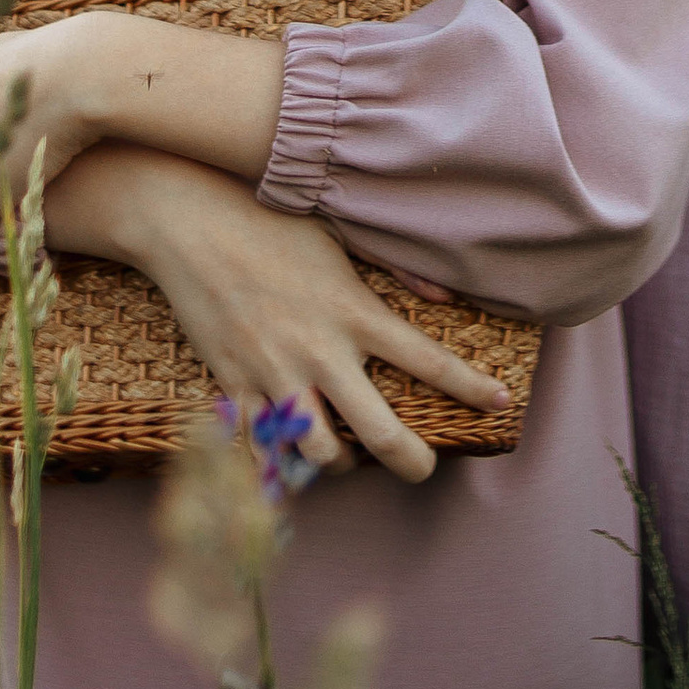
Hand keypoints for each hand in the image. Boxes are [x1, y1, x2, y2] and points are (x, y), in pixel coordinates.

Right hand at [79, 150, 511, 483]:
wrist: (187, 221)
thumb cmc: (267, 219)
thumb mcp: (338, 233)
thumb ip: (395, 269)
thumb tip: (444, 293)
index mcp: (354, 311)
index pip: (430, 361)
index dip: (472, 389)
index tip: (501, 405)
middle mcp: (321, 353)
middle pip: (383, 434)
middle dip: (413, 462)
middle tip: (422, 468)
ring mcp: (275, 375)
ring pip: (322, 454)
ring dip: (341, 463)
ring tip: (345, 454)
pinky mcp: (233, 386)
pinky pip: (261, 449)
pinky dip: (278, 465)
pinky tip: (287, 466)